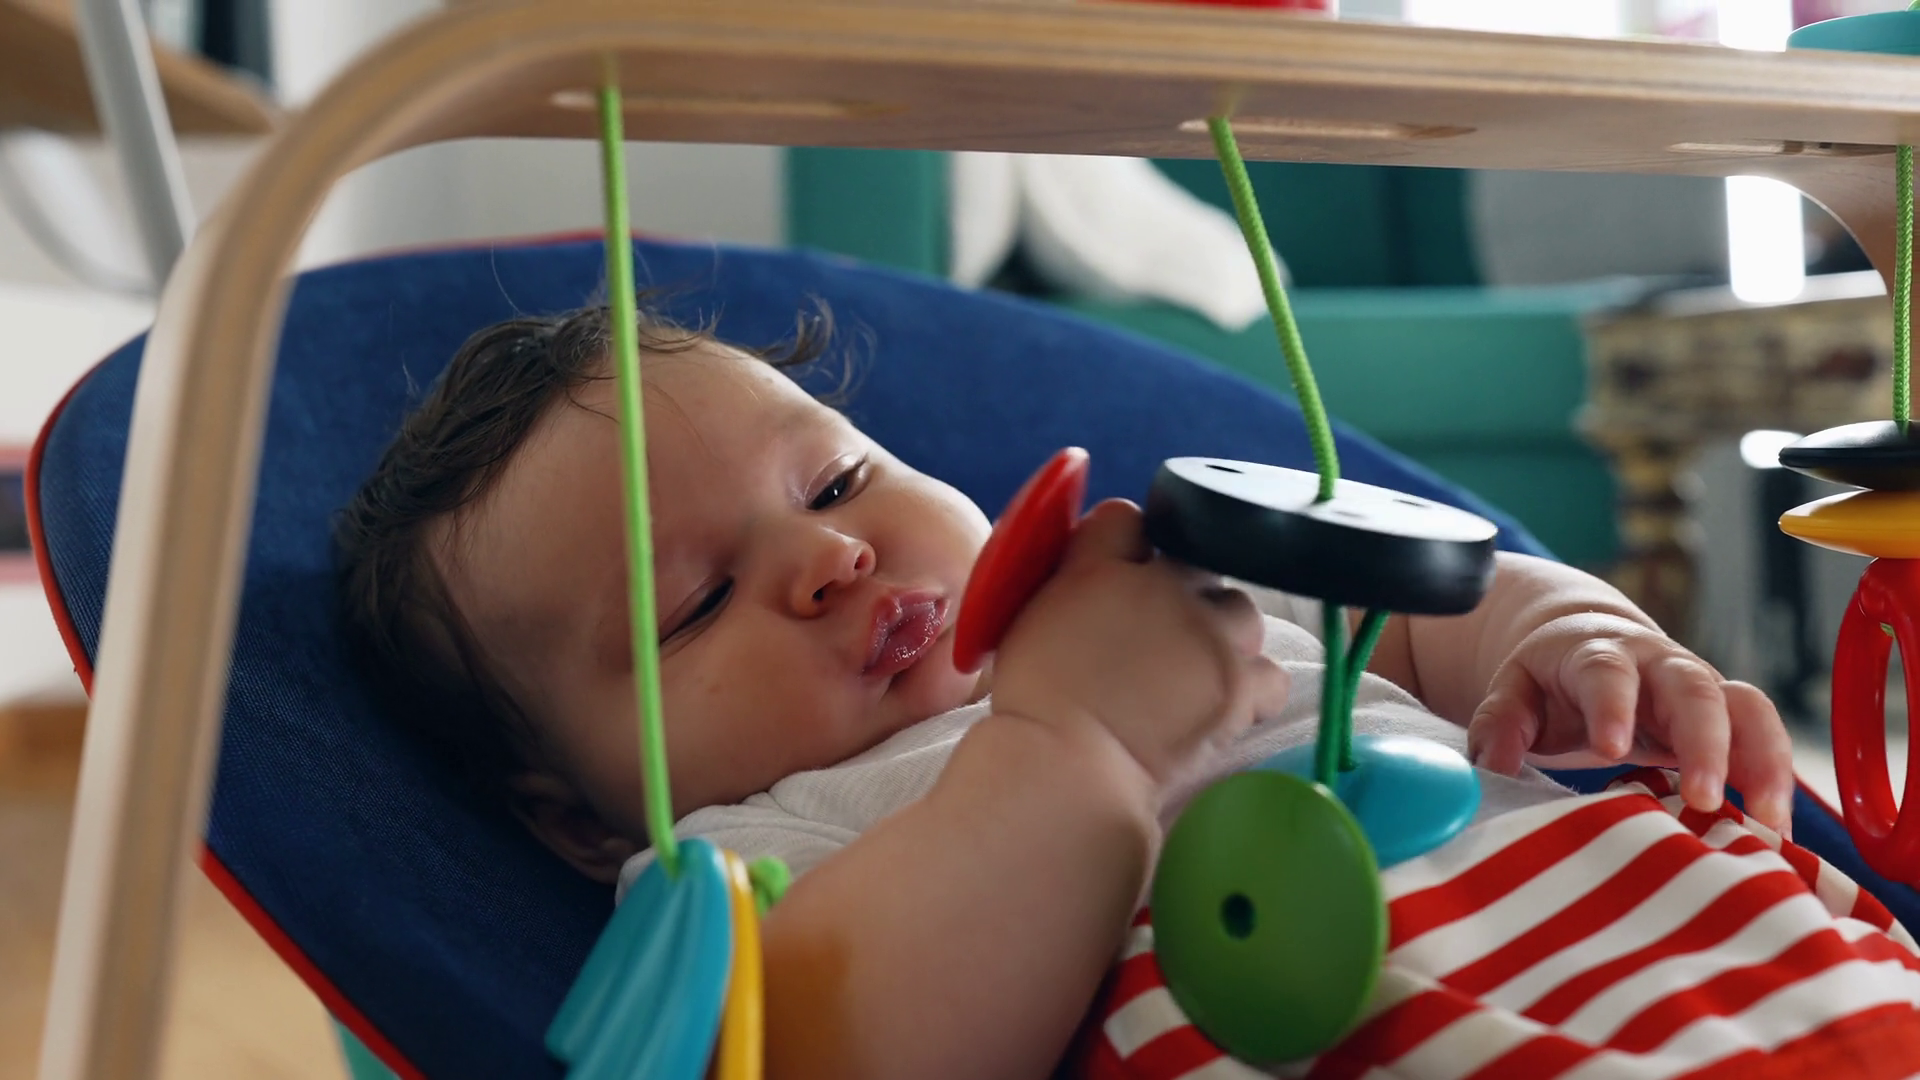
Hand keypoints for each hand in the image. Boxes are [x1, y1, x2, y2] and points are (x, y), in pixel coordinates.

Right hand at [990, 500, 1291, 791]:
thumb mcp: (1025, 623)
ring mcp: (1208, 634)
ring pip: (1239, 611)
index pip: (1125, 519)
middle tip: (1158, 639)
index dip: (1125, 548)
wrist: (1068, 768)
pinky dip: (1252, 691)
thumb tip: (1093, 576)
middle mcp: (1162, 587)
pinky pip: (1269, 674)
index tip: (1120, 576)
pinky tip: (1225, 706)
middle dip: (1182, 593)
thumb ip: (1065, 585)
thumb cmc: (1031, 706)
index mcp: (1099, 567)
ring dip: (1223, 636)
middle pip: (1193, 563)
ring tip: (1197, 672)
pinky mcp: (1239, 683)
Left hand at [1466, 613, 1794, 835]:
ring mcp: (1701, 691)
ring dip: (1763, 763)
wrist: (1592, 644)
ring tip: (1769, 822)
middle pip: (1694, 689)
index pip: (1607, 673)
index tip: (1612, 748)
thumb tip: (1493, 765)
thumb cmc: (1550, 679)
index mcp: (1598, 655)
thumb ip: (1498, 723)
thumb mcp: (1514, 690)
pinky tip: (1781, 831)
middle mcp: (1660, 666)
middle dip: (1705, 742)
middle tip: (1705, 798)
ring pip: (1748, 710)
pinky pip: (1764, 741)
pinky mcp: (1728, 722)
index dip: (1612, 706)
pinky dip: (1776, 782)